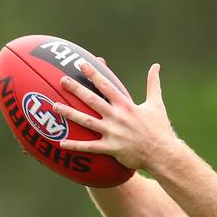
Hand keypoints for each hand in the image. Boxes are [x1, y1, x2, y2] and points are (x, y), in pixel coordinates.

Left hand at [53, 61, 178, 170]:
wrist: (163, 153)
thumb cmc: (160, 128)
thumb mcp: (156, 104)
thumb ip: (153, 84)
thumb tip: (156, 66)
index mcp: (126, 105)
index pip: (106, 86)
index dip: (93, 74)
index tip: (81, 64)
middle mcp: (117, 117)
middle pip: (92, 100)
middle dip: (76, 89)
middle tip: (62, 80)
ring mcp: (113, 133)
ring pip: (86, 121)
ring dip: (70, 113)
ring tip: (54, 106)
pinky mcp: (111, 148)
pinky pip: (90, 146)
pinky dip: (75, 145)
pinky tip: (61, 142)